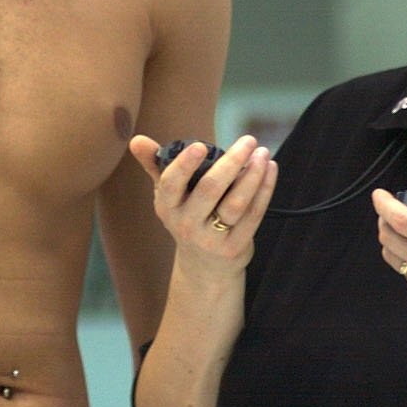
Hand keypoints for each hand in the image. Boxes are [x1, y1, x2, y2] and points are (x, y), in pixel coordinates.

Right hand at [129, 134, 275, 278]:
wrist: (204, 266)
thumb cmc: (187, 217)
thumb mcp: (168, 195)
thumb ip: (155, 164)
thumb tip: (136, 140)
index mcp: (167, 206)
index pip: (171, 184)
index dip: (185, 165)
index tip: (201, 145)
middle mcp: (186, 224)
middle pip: (209, 189)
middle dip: (231, 162)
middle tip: (248, 140)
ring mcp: (211, 238)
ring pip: (235, 203)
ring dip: (252, 176)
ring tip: (263, 153)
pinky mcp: (235, 247)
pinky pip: (253, 215)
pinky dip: (264, 189)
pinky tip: (270, 169)